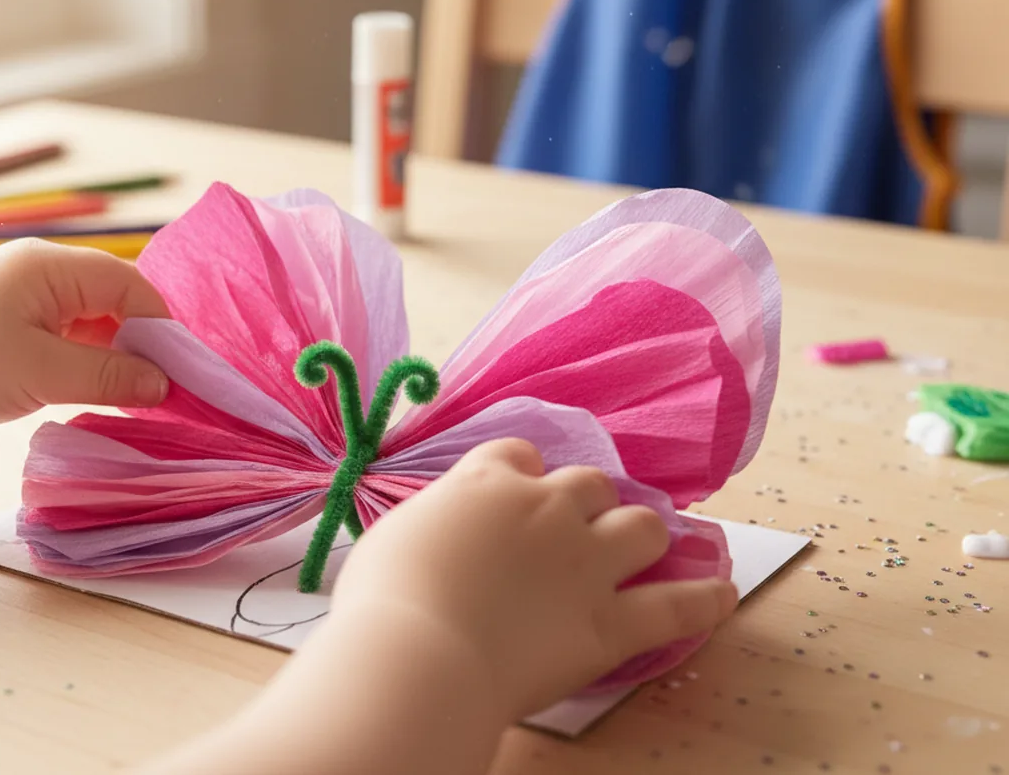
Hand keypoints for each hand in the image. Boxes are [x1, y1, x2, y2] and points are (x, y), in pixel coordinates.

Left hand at [0, 239, 170, 445]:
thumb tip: (164, 386)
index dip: (159, 323)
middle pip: (112, 300)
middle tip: (164, 386)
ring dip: (116, 357)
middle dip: (141, 341)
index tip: (182, 366)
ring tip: (138, 395)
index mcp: (46, 266)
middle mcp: (38, 276)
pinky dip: (90, 365)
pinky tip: (104, 393)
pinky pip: (69, 342)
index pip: (126, 283)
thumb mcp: (45, 373)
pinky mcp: (13, 334)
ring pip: (93, 324)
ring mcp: (24, 304)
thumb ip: (112, 377)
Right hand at [332, 438, 737, 719]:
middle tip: (578, 528)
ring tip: (642, 549)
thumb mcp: (395, 536)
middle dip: (587, 502)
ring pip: (641, 525)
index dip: (524, 474)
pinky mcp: (609, 622)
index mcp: (487, 480)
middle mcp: (546, 507)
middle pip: (589, 483)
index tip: (518, 496)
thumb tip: (441, 534)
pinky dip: (704, 599)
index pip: (521, 453)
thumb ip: (435, 523)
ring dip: (641, 534)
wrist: (415, 653)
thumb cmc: (384, 599)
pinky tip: (723, 594)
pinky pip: (675, 605)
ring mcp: (585, 561)